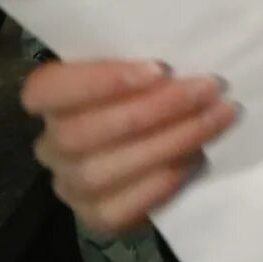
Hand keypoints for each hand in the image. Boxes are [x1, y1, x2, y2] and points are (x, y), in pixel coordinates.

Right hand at [24, 59, 235, 234]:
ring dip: (168, 142)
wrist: (159, 147)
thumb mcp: (145, 66)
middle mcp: (53, 144)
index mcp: (51, 99)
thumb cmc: (152, 89)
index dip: (98, 80)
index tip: (160, 69)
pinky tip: (196, 157)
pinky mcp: (96, 216)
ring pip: (101, 172)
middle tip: (208, 89)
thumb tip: (192, 45)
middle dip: (153, 110)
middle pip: (81, 133)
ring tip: (216, 118)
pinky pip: (119, 210)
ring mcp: (71, 184)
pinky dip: (161, 182)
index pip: (45, 90)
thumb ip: (150, 60)